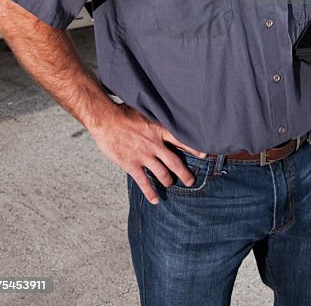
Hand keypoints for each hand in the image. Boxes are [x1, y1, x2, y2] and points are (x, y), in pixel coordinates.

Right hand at [90, 102, 204, 204]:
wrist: (106, 119)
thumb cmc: (124, 112)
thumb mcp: (146, 111)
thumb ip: (157, 118)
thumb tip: (166, 116)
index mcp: (159, 129)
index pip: (182, 140)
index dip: (194, 148)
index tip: (204, 155)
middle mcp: (155, 144)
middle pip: (175, 162)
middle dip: (185, 173)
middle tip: (191, 181)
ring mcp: (143, 156)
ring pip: (162, 174)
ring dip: (168, 181)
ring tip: (171, 184)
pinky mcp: (131, 165)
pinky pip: (144, 182)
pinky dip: (150, 192)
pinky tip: (155, 200)